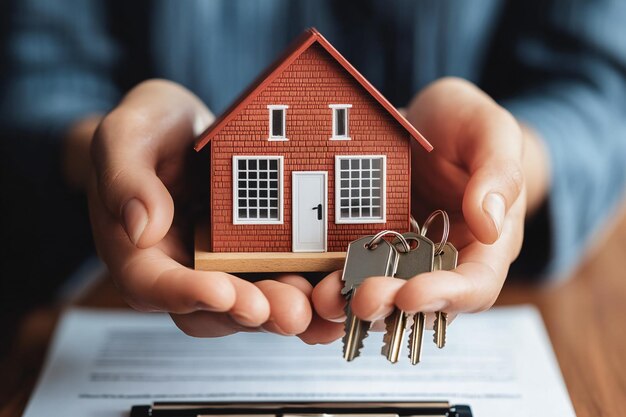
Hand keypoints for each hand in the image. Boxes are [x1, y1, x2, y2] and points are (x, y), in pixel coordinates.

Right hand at [87, 79, 337, 341]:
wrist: (186, 128)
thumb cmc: (150, 128)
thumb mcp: (128, 135)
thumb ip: (125, 177)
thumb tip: (140, 226)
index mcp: (139, 250)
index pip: (153, 286)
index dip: (188, 295)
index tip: (223, 291)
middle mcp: (183, 269)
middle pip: (212, 310)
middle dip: (252, 312)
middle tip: (288, 310)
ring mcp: (224, 265)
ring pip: (253, 304)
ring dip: (288, 311)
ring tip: (321, 306)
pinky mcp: (258, 255)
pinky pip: (282, 279)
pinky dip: (310, 290)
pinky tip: (338, 286)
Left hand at [313, 77, 546, 328]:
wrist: (425, 121)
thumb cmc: (465, 126)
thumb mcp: (488, 131)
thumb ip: (499, 173)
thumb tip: (490, 225)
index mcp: (485, 243)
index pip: (474, 285)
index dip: (445, 297)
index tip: (411, 294)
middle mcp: (442, 260)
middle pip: (422, 304)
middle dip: (391, 308)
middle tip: (362, 300)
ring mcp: (401, 257)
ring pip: (382, 298)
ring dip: (355, 306)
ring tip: (326, 299)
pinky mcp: (367, 246)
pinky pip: (351, 272)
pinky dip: (332, 283)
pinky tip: (310, 282)